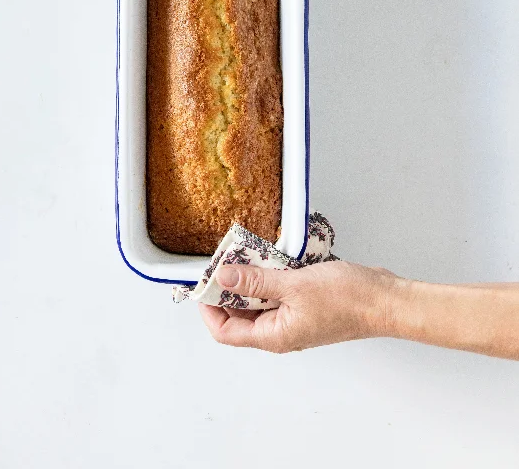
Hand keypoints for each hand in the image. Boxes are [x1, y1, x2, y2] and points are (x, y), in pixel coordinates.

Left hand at [199, 260, 402, 352]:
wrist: (385, 299)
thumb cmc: (348, 299)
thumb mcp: (295, 285)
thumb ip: (256, 283)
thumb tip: (223, 278)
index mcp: (274, 336)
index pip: (226, 332)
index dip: (209, 309)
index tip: (204, 282)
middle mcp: (281, 331)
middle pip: (241, 315)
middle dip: (229, 288)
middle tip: (224, 259)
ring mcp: (294, 318)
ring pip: (260, 301)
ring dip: (251, 278)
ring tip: (245, 253)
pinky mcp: (306, 304)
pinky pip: (279, 292)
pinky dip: (271, 275)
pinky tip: (271, 256)